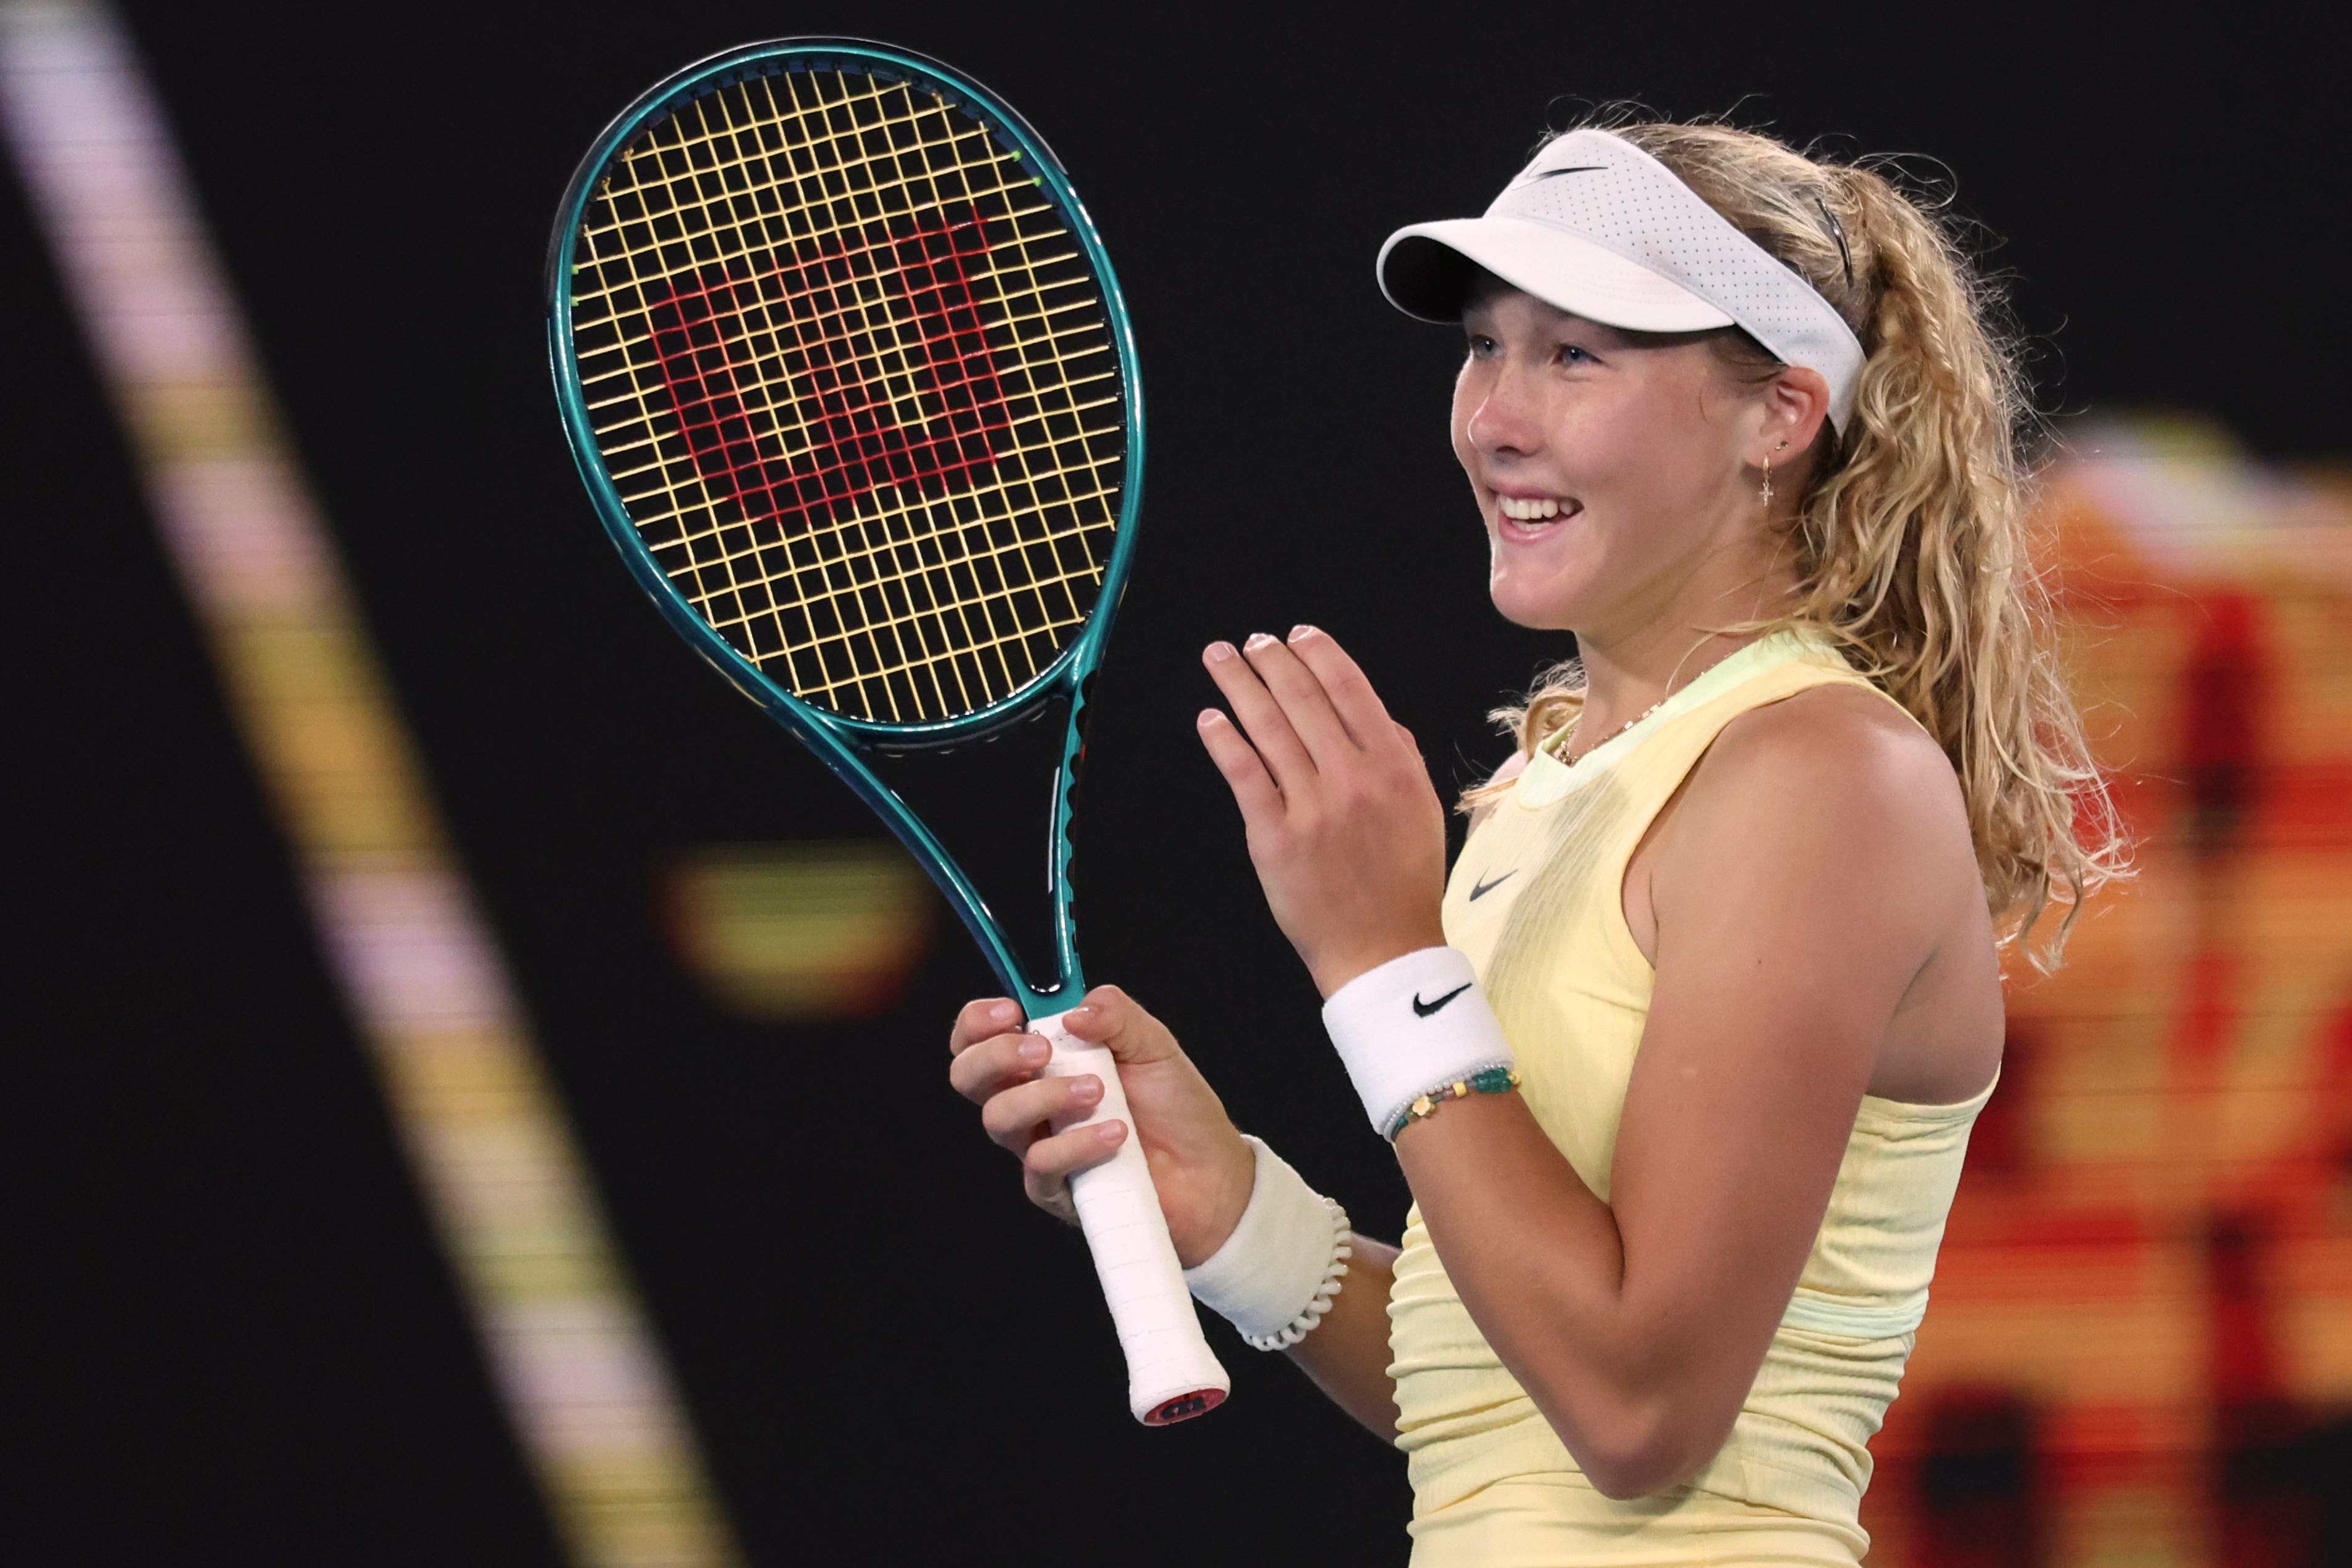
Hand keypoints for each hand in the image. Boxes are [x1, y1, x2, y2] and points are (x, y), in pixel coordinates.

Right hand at [947, 985, 1255, 1266]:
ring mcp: (1037, 1145)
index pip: (980, 1037)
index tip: (1009, 1010)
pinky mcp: (1055, 1188)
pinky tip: (1116, 1133)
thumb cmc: (1175, 1107)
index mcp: (1044, 1059)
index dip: (978, 1021)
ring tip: (1099, 1091)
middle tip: (1042, 1049)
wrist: (1211, 1172)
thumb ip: (1115, 1014)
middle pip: (967, 1076)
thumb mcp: (1153, 1044)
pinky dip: (1078, 1143)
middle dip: (995, 1055)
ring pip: (999, 1118)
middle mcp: (1030, 1101)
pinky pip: (1041, 1164)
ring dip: (1045, 1096)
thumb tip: (1071, 1011)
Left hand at [1196, 626, 1448, 996]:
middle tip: (1251, 641)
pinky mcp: (1273, 836)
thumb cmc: (1403, 881)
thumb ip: (1401, 756)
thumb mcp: (1421, 808)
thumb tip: (1376, 716)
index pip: (1351, 688)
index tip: (1298, 634)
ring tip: (1220, 658)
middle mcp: (1352, 777)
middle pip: (1303, 699)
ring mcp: (1310, 805)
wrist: (1382, 948)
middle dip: (1271, 660)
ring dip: (1239, 684)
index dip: (1319, 654)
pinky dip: (1224, 740)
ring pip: (1268, 727)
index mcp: (1393, 764)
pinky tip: (1210, 717)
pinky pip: (1244, 775)